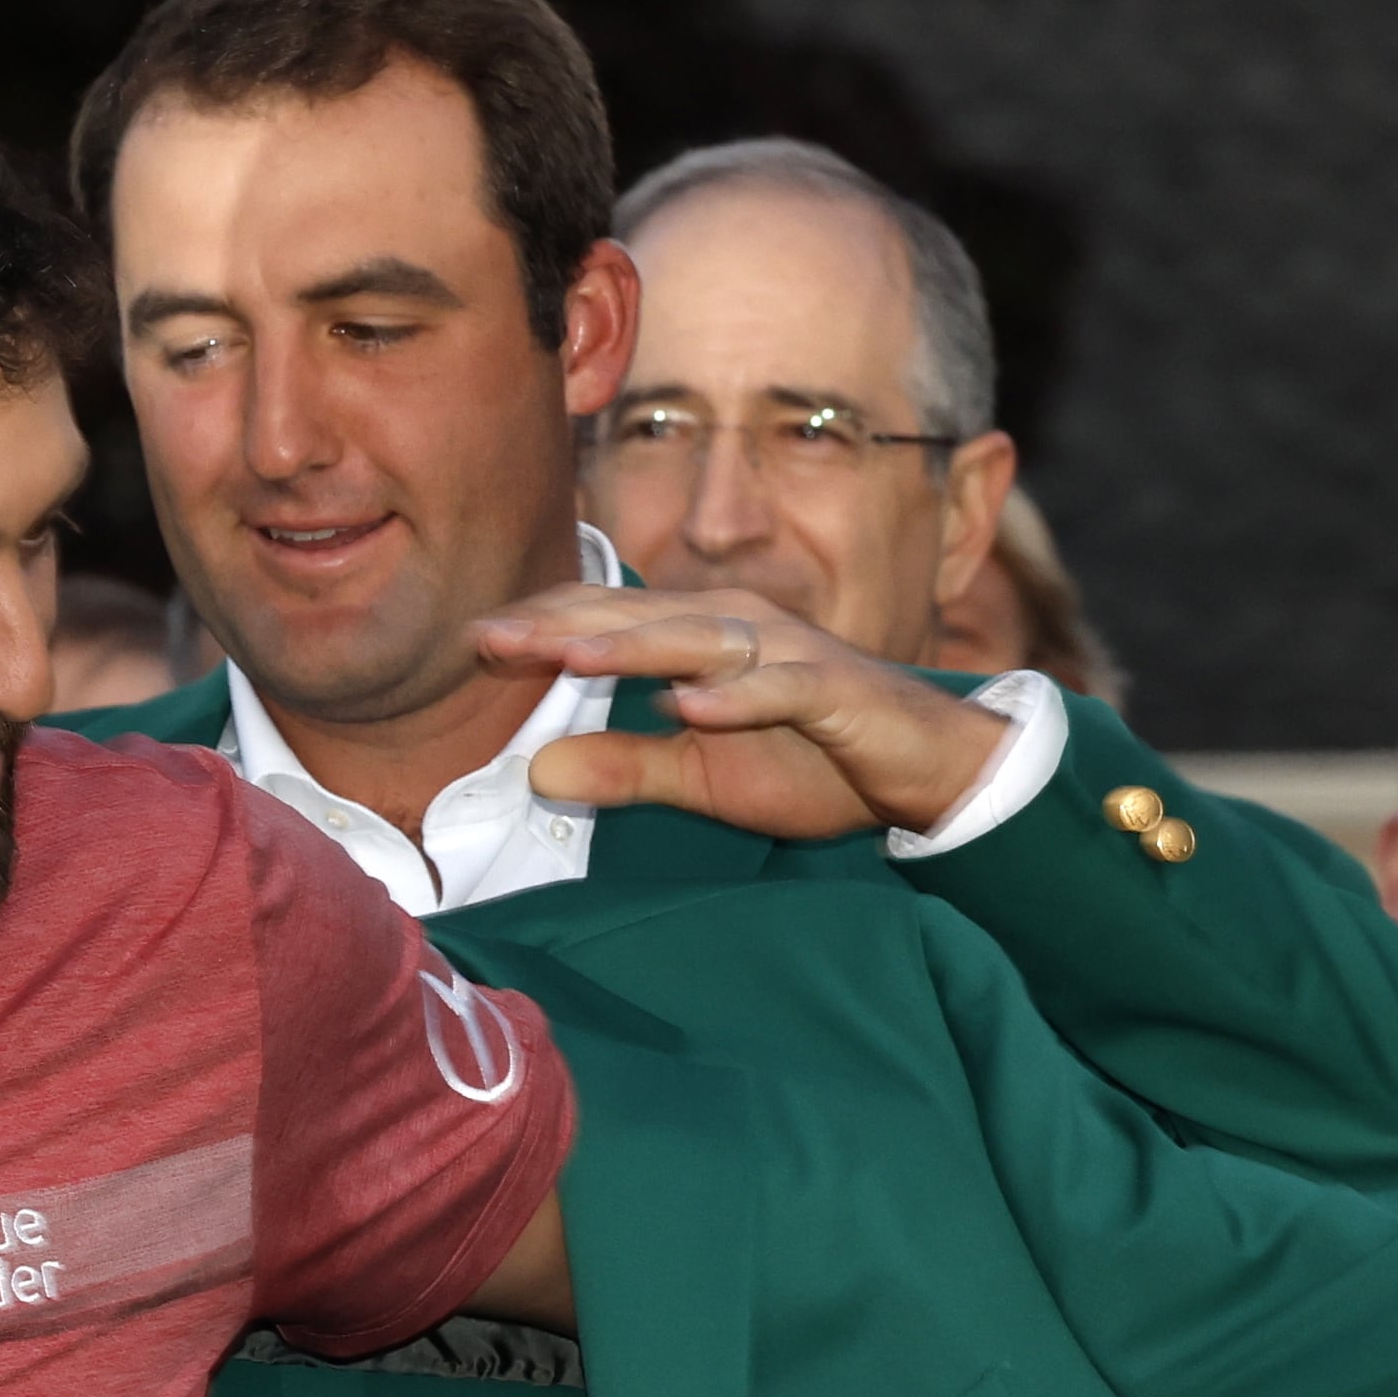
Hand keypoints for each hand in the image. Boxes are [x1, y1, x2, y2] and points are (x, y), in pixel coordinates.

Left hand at [492, 585, 1014, 839]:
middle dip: (561, 628)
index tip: (472, 644)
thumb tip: (535, 772)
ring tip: (570, 657)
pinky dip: (738, 695)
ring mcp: (785, 654)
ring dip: (634, 647)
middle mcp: (735, 629)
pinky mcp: (834, 690)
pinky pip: (781, 687)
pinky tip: (690, 706)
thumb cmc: (813, 759)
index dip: (541, 631)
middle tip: (490, 639)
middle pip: (636, 620)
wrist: (925, 765)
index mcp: (699, 639)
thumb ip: (624, 768)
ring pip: (699, 642)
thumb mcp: (703, 776)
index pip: (606, 625)